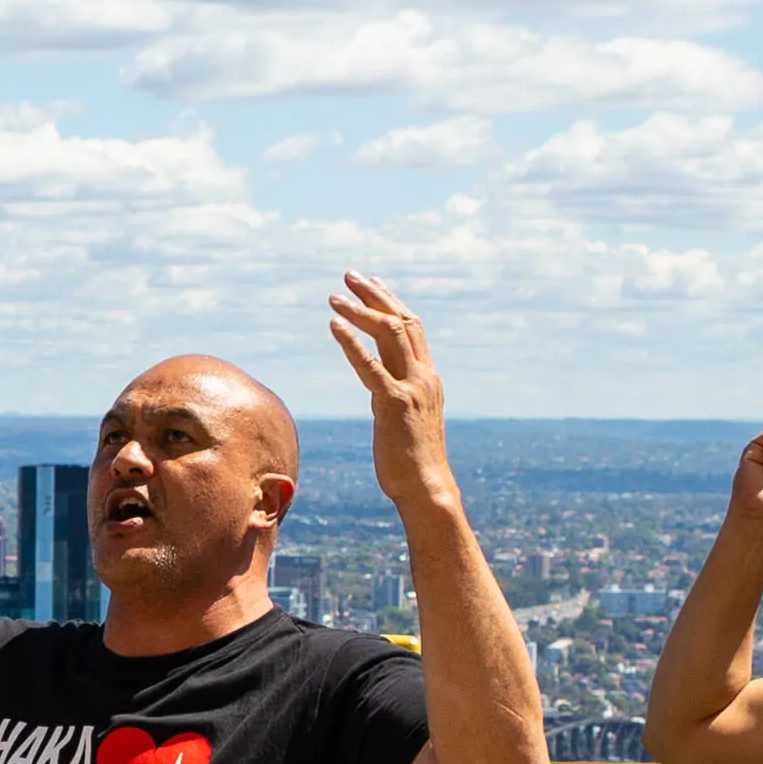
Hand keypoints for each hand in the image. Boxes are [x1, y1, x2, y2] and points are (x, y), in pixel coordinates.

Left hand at [325, 274, 459, 506]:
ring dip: (360, 311)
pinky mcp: (393, 404)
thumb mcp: (408, 420)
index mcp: (428, 378)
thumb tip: (380, 390)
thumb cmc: (414, 461)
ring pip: (388, 334)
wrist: (427, 488)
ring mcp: (411, 388)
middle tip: (350, 275)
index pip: (412, 328)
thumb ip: (396, 397)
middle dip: (375, 294)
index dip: (391, 301)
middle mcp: (424, 376)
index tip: (372, 283)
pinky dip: (351, 342)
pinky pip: (370, 366)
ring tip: (334, 297)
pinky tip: (334, 326)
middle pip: (401, 320)